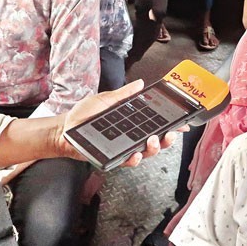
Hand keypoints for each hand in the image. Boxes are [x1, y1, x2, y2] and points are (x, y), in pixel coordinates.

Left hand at [58, 80, 185, 165]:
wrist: (64, 129)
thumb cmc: (82, 115)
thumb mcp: (105, 100)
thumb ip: (124, 95)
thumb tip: (139, 83)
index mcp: (131, 122)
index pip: (155, 124)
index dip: (170, 125)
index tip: (182, 123)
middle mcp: (130, 136)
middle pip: (156, 141)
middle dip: (167, 139)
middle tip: (169, 134)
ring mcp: (123, 148)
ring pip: (146, 153)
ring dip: (154, 149)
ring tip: (153, 141)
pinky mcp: (114, 158)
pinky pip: (128, 162)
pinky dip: (134, 160)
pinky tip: (136, 155)